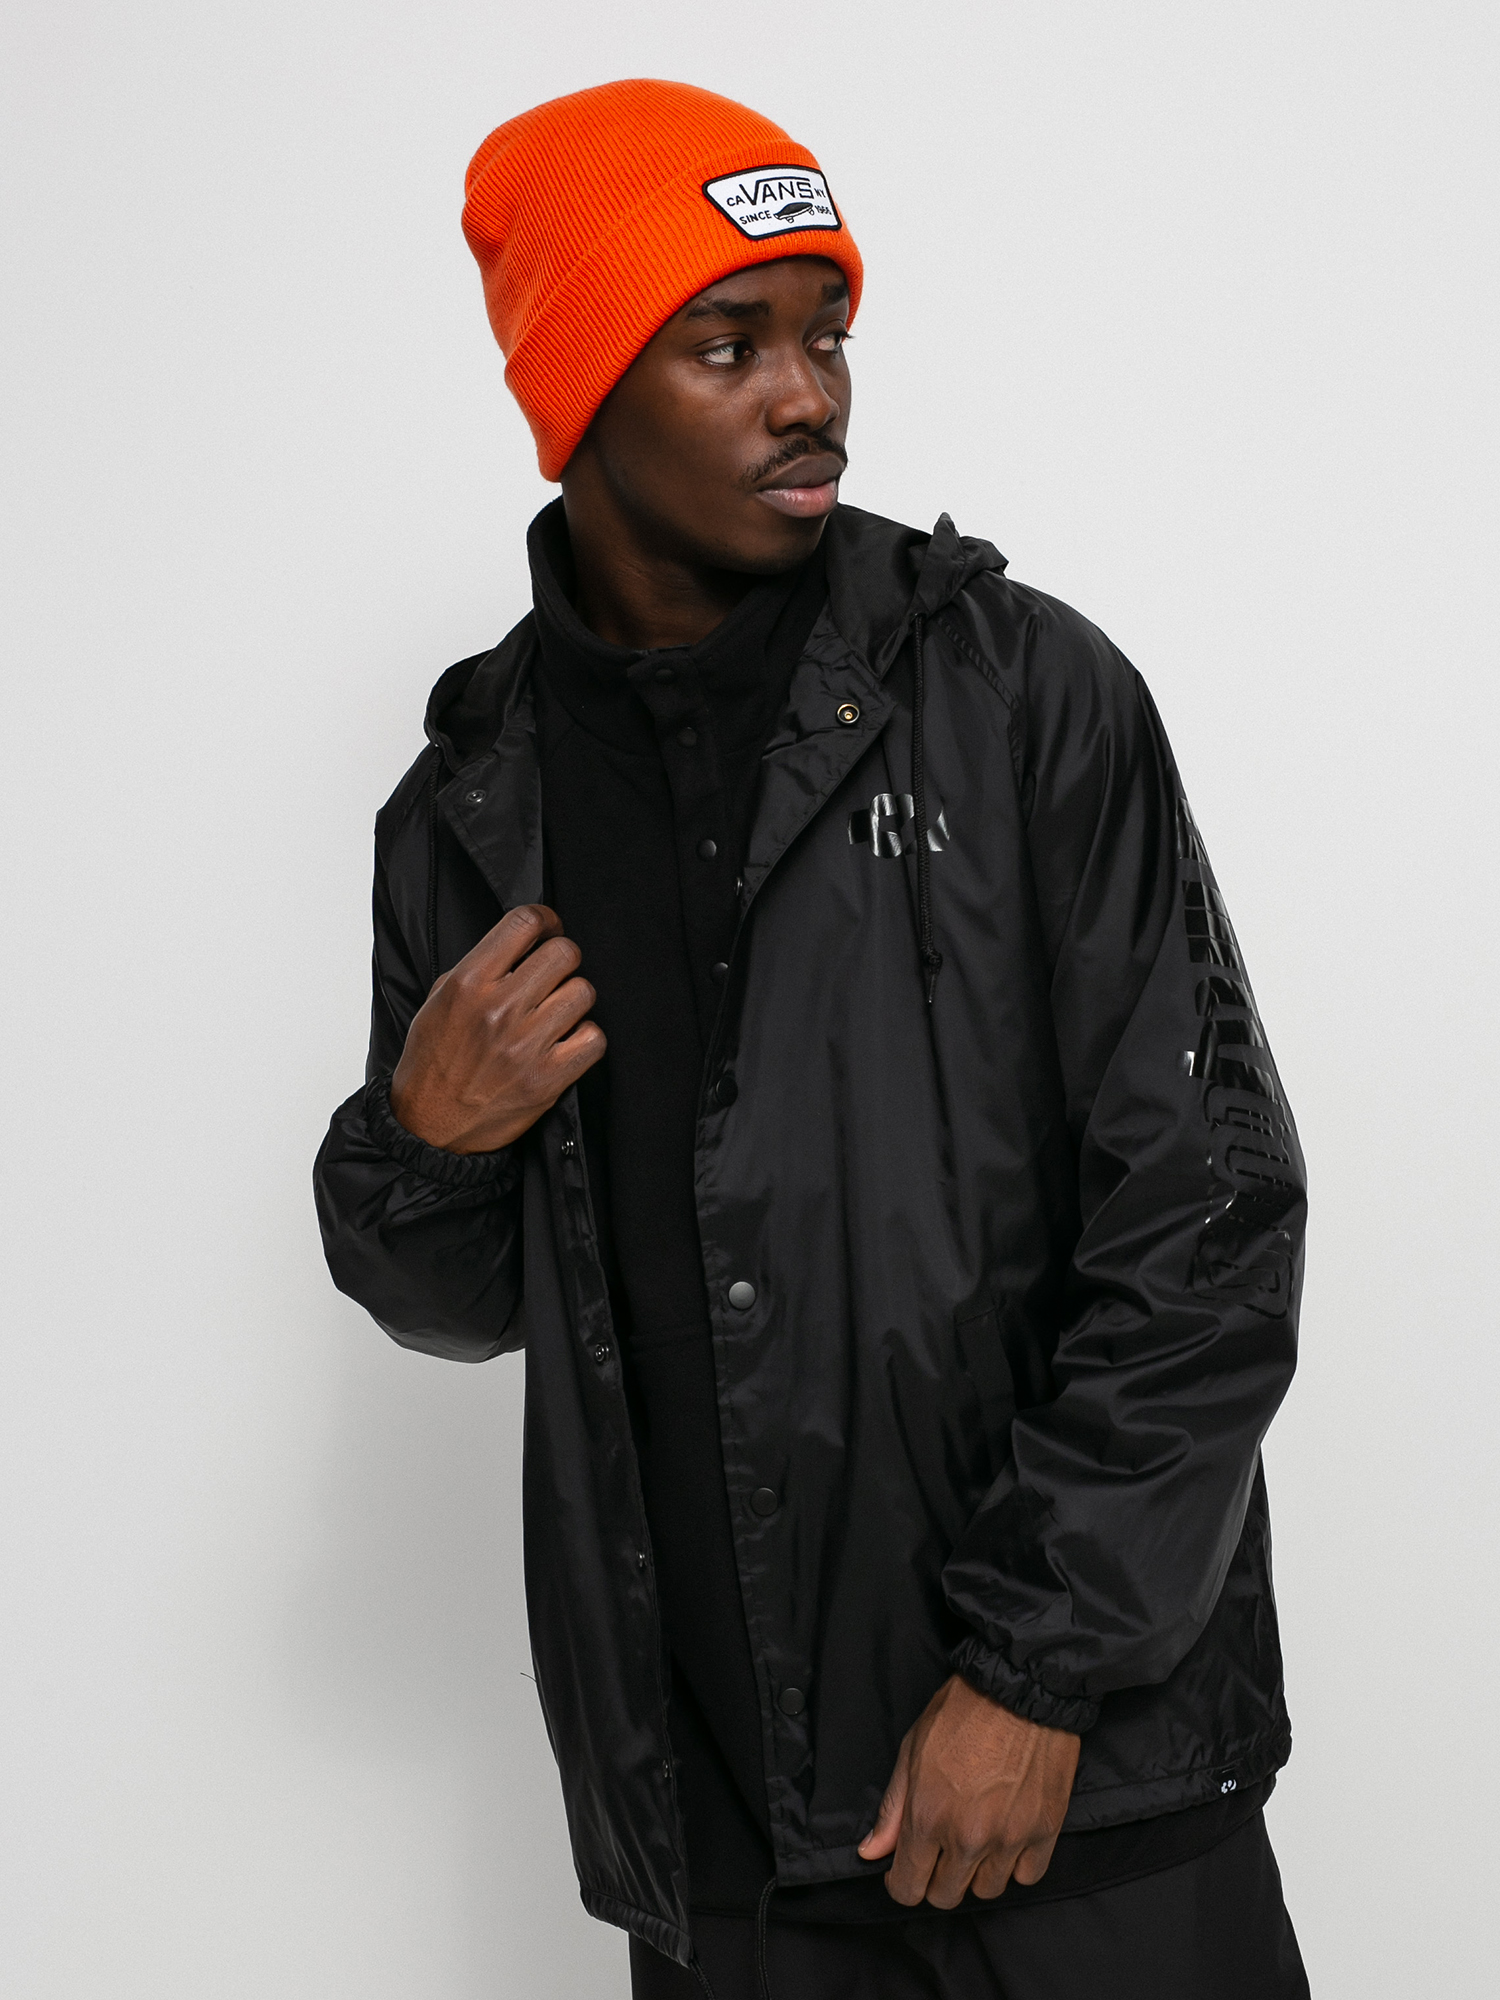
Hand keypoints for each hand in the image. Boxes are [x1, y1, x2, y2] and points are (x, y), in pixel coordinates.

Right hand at [389, 905, 604, 1153]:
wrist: (429, 1126)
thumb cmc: (434, 1061)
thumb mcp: (440, 999)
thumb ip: (481, 967)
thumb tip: (523, 943)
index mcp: (469, 983)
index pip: (525, 922)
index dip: (546, 920)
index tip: (548, 930)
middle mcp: (499, 1009)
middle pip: (564, 953)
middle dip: (562, 960)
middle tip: (552, 977)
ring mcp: (526, 1045)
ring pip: (584, 992)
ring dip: (573, 1000)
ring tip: (554, 1014)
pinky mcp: (548, 1078)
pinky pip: (593, 1037)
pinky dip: (585, 1038)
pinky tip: (565, 1042)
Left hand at [857, 1675, 1079, 1907]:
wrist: (1019, 1689)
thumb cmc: (961, 1713)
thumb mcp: (912, 1752)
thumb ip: (892, 1809)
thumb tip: (872, 1852)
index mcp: (928, 1817)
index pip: (909, 1888)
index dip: (902, 1883)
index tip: (906, 1871)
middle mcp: (967, 1838)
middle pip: (947, 1895)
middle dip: (937, 1878)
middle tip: (941, 1850)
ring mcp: (1009, 1839)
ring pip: (987, 1890)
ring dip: (977, 1872)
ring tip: (977, 1838)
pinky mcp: (1044, 1832)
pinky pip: (1027, 1876)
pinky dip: (1016, 1864)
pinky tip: (1007, 1838)